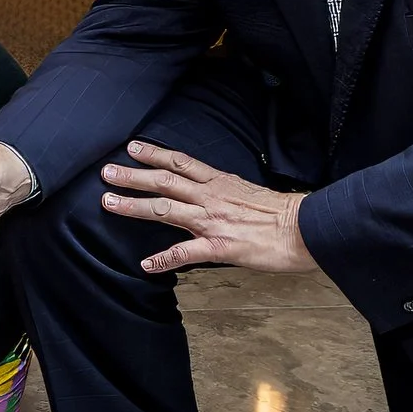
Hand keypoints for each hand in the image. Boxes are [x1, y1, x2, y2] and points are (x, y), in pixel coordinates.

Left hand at [101, 141, 316, 273]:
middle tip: (106, 172)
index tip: (132, 147)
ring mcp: (213, 221)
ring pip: (166, 209)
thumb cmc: (282, 213)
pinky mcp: (220, 246)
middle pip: (165, 181)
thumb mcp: (248, 191)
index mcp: (219, 183)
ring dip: (135, 206)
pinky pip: (185, 253)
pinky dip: (163, 259)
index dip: (154, 154)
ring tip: (109, 204)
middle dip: (133, 176)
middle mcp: (211, 197)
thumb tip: (205, 190)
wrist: (306, 229)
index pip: (181, 162)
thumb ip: (223, 190)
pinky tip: (146, 264)